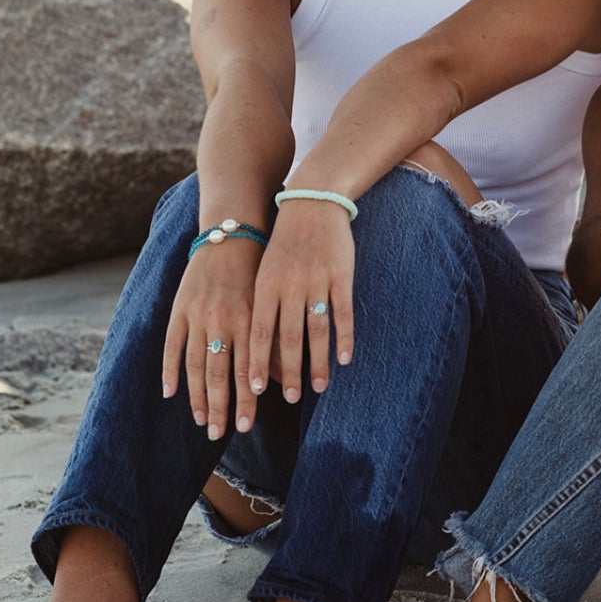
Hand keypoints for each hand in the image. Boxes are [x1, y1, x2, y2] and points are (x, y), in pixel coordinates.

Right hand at [162, 236, 264, 438]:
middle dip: (220, 407)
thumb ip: (274, 340)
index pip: (246, 370)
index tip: (246, 426)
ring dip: (197, 396)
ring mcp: (198, 315)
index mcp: (249, 319)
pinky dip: (170, 370)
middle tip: (219, 434)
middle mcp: (222, 320)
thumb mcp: (272, 303)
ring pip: (196, 365)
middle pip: (219, 374)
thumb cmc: (258, 272)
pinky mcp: (179, 309)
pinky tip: (171, 394)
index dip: (245, 400)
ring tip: (201, 420)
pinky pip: (171, 345)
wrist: (231, 235)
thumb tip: (283, 380)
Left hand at [245, 198, 356, 410]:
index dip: (256, 362)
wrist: (312, 202)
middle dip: (288, 372)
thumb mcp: (265, 270)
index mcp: (265, 285)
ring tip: (320, 387)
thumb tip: (258, 349)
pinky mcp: (340, 275)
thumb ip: (262, 305)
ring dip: (318, 362)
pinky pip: (342, 313)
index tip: (254, 390)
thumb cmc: (285, 243)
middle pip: (287, 338)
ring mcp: (316, 280)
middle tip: (289, 399)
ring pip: (316, 330)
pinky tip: (345, 358)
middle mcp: (289, 285)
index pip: (258, 332)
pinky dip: (344, 338)